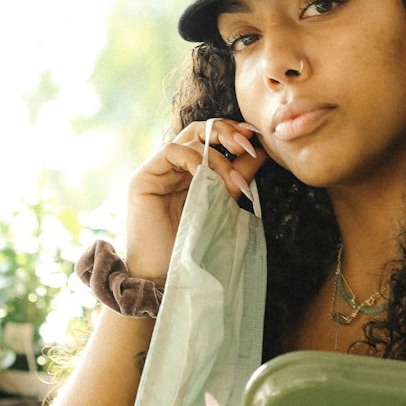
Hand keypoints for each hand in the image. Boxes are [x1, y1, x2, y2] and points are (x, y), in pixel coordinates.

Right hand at [126, 119, 266, 279]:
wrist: (169, 275)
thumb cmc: (196, 245)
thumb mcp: (224, 203)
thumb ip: (238, 176)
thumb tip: (262, 151)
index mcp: (191, 171)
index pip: (212, 138)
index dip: (233, 132)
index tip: (256, 139)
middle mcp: (174, 167)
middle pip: (200, 130)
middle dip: (227, 131)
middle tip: (246, 145)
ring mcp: (158, 170)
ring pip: (189, 138)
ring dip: (217, 154)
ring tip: (232, 180)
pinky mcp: (143, 178)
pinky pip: (171, 151)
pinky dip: (194, 159)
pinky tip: (206, 176)